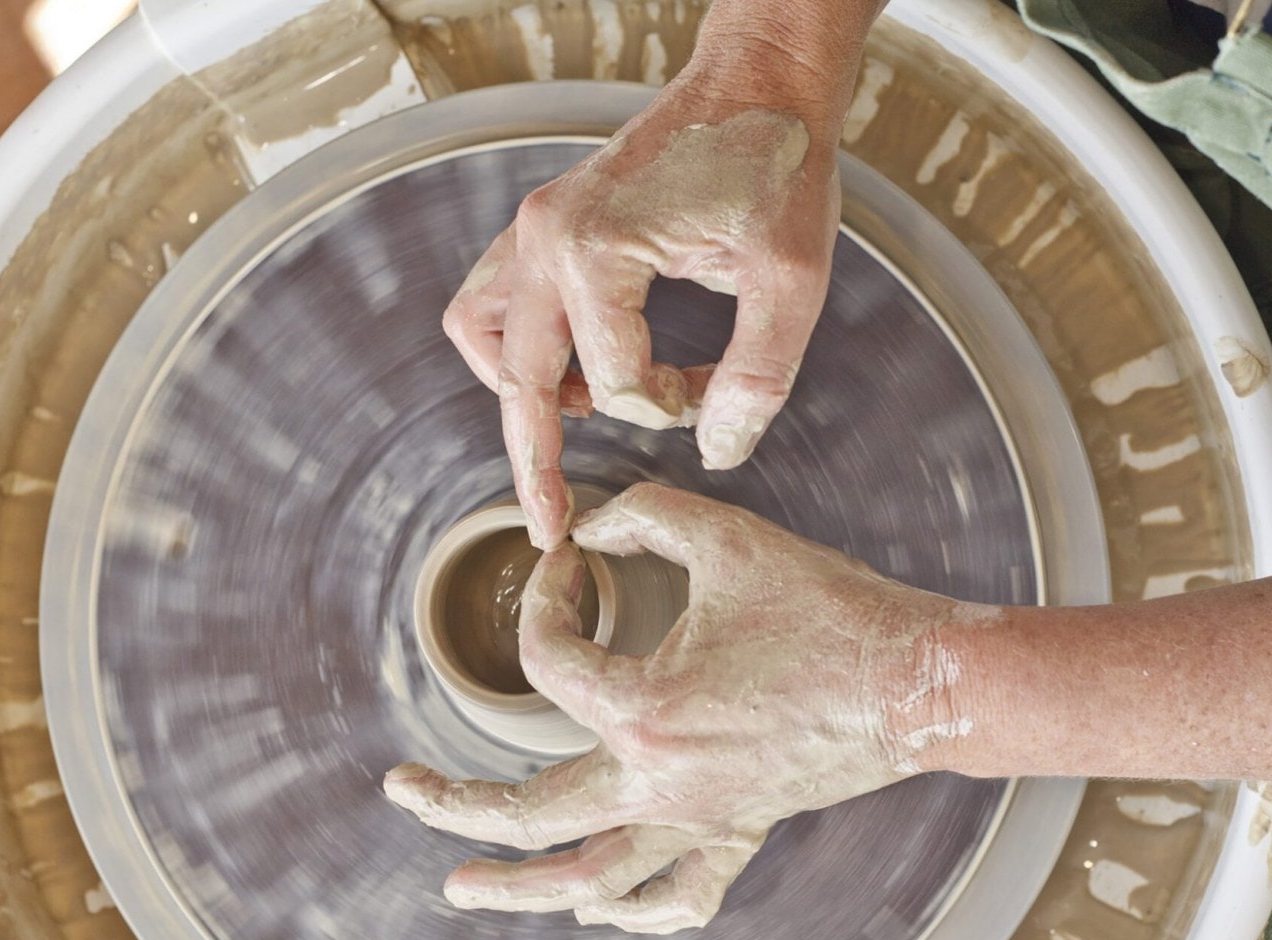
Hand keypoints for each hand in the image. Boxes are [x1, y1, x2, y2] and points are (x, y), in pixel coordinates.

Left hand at [382, 484, 977, 932]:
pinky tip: (594, 911)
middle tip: (401, 792)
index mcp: (643, 708)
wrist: (918, 682)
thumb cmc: (828, 609)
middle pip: (528, 813)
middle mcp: (658, 781)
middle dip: (454, 807)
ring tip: (461, 889)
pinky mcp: (738, 833)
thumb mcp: (726, 538)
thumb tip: (587, 529)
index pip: (547, 659)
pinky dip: (628, 911)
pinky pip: (676, 897)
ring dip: (518, 888)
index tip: (565, 564)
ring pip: (589, 880)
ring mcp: (698, 821)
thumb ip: (642, 519)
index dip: (542, 598)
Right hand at [442, 78, 842, 547]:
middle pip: (517, 381)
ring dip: (521, 391)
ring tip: (579, 419)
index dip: (668, 409)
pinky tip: (576, 366)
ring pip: (481, 335)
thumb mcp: (791, 280)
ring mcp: (533, 226)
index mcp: (596, 250)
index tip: (711, 392)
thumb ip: (757, 378)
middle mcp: (545, 238)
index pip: (614, 384)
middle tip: (551, 526)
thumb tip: (718, 454)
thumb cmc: (777, 165)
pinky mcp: (543, 223)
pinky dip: (521, 346)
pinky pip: (493, 300)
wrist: (759, 81)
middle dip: (535, 463)